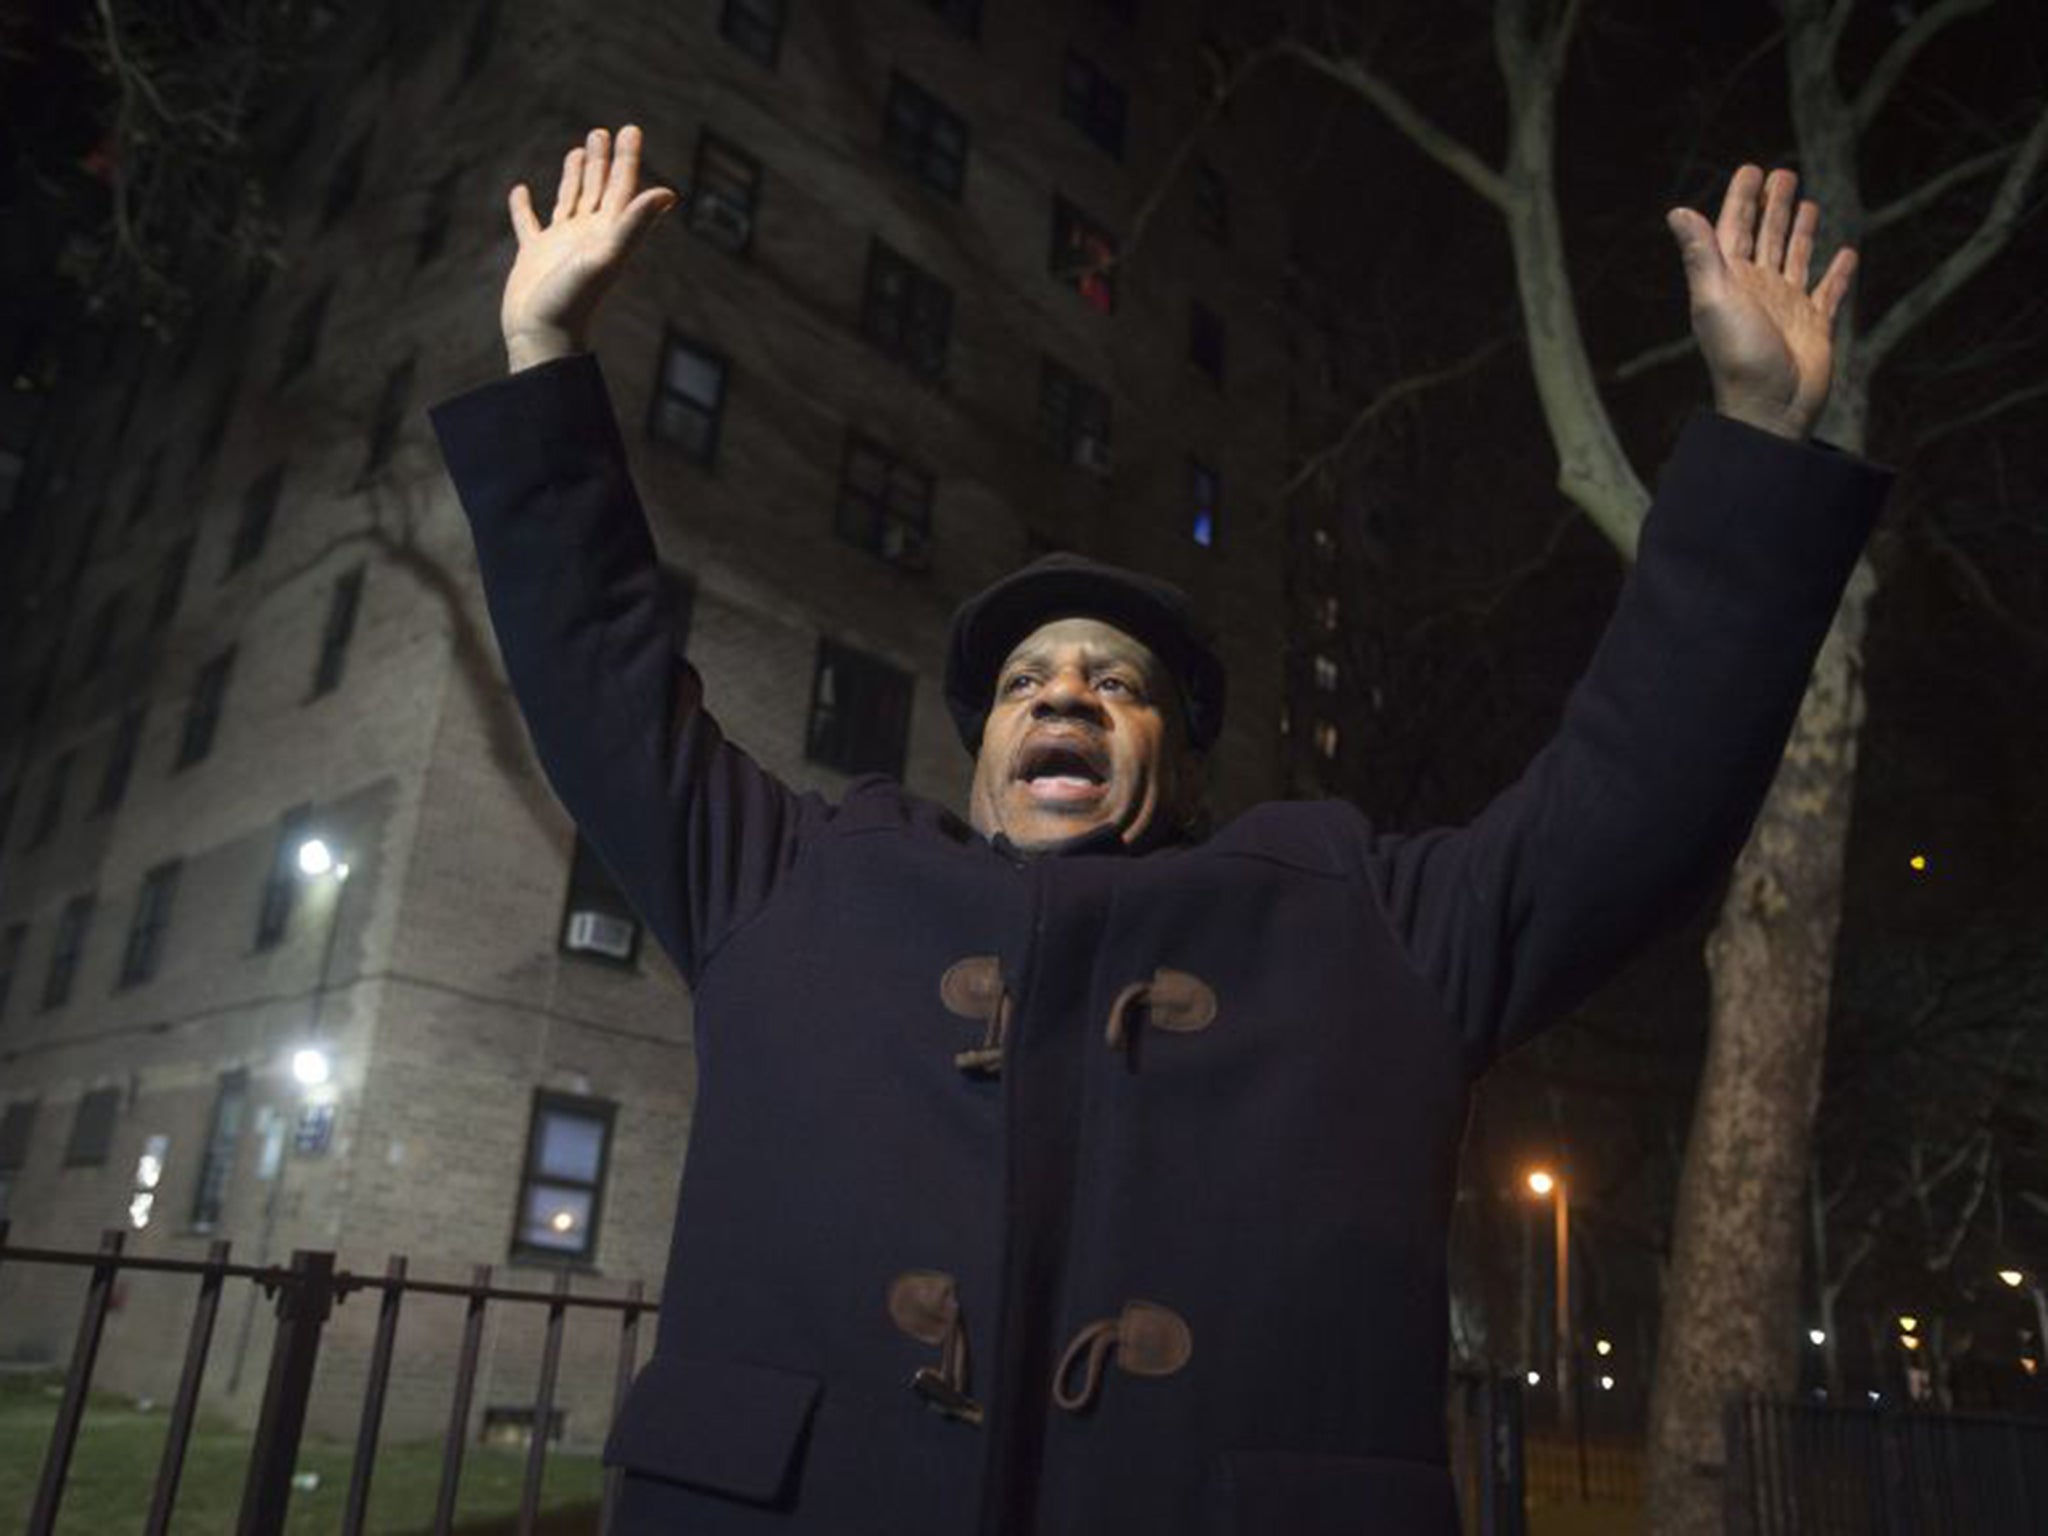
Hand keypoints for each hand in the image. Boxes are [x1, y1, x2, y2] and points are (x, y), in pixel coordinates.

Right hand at [501, 125, 678, 371]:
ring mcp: (562, 245)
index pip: (622, 186)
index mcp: (608, 233)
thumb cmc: (575, 300)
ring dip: (574, 175)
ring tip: (577, 150)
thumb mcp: (607, 256)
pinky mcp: (534, 256)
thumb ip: (635, 223)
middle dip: (602, 159)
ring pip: (570, 200)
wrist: (544, 337)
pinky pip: (529, 224)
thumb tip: (667, 192)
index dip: (627, 157)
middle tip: (602, 130)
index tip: (630, 128)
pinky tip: (520, 190)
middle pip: (599, 188)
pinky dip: (523, 207)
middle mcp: (589, 236)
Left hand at [1666, 165, 1855, 439]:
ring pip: (1795, 257)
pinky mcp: (1814, 326)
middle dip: (1773, 205)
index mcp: (1730, 281)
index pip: (1733, 228)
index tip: (1751, 169)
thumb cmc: (1739, 357)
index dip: (1741, 199)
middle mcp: (1758, 290)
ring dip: (1800, 230)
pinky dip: (1838, 273)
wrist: (1770, 407)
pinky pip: (1829, 292)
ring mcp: (1787, 307)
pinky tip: (1847, 253)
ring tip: (1807, 203)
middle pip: (1766, 237)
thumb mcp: (1714, 299)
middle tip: (1783, 173)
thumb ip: (1700, 255)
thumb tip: (1677, 211)